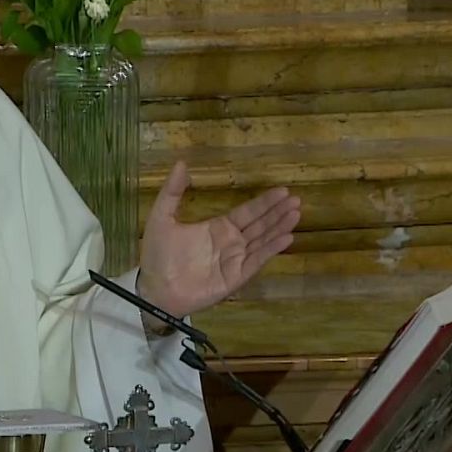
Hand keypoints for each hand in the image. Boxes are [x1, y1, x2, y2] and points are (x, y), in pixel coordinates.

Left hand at [137, 160, 300, 318]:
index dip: (264, 202)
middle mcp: (231, 242)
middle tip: (297, 199)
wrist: (154, 288)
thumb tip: (181, 162)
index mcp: (218, 227)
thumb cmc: (158, 255)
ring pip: (262, 241)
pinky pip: (256, 261)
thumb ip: (172, 192)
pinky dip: (271, 250)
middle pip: (260, 224)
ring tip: (296, 214)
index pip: (247, 212)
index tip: (283, 191)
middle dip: (278, 212)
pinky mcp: (235, 277)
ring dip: (279, 228)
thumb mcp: (161, 218)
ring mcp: (235, 260)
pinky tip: (286, 237)